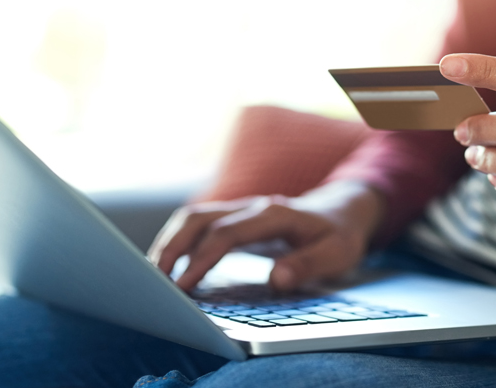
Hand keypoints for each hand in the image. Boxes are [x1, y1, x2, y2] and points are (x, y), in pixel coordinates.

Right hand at [147, 180, 384, 291]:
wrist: (342, 211)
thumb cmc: (338, 235)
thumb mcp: (337, 254)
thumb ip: (309, 265)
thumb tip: (277, 278)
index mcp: (273, 214)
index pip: (226, 234)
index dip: (201, 259)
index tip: (182, 286)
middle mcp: (252, 207)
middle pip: (199, 219)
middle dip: (172, 248)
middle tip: (154, 282)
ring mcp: (241, 210)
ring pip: (194, 218)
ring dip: (170, 243)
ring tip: (153, 275)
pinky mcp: (235, 219)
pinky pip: (199, 225)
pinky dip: (179, 242)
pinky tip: (169, 266)